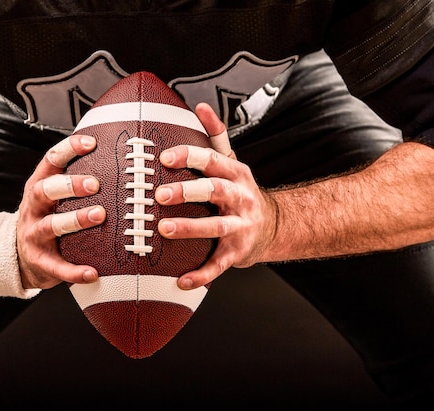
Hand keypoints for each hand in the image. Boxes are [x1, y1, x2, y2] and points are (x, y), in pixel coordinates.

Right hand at [17, 134, 105, 289]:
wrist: (19, 257)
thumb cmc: (47, 219)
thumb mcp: (53, 196)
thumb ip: (75, 181)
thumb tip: (116, 158)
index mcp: (39, 186)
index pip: (50, 161)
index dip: (69, 149)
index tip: (91, 143)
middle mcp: (33, 207)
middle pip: (46, 190)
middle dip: (70, 185)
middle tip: (96, 184)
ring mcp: (33, 234)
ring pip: (51, 225)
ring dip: (75, 220)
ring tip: (99, 216)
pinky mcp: (39, 261)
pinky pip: (57, 267)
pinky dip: (74, 271)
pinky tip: (93, 273)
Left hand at [155, 103, 276, 289]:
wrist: (273, 226)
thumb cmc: (239, 191)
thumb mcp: (231, 161)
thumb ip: (215, 136)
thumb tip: (201, 106)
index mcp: (234, 172)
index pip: (212, 159)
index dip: (189, 156)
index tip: (164, 157)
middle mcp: (240, 197)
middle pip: (214, 190)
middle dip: (187, 191)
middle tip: (160, 194)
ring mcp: (241, 225)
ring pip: (217, 226)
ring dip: (190, 228)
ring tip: (164, 229)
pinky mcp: (239, 251)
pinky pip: (219, 264)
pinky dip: (202, 274)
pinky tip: (182, 280)